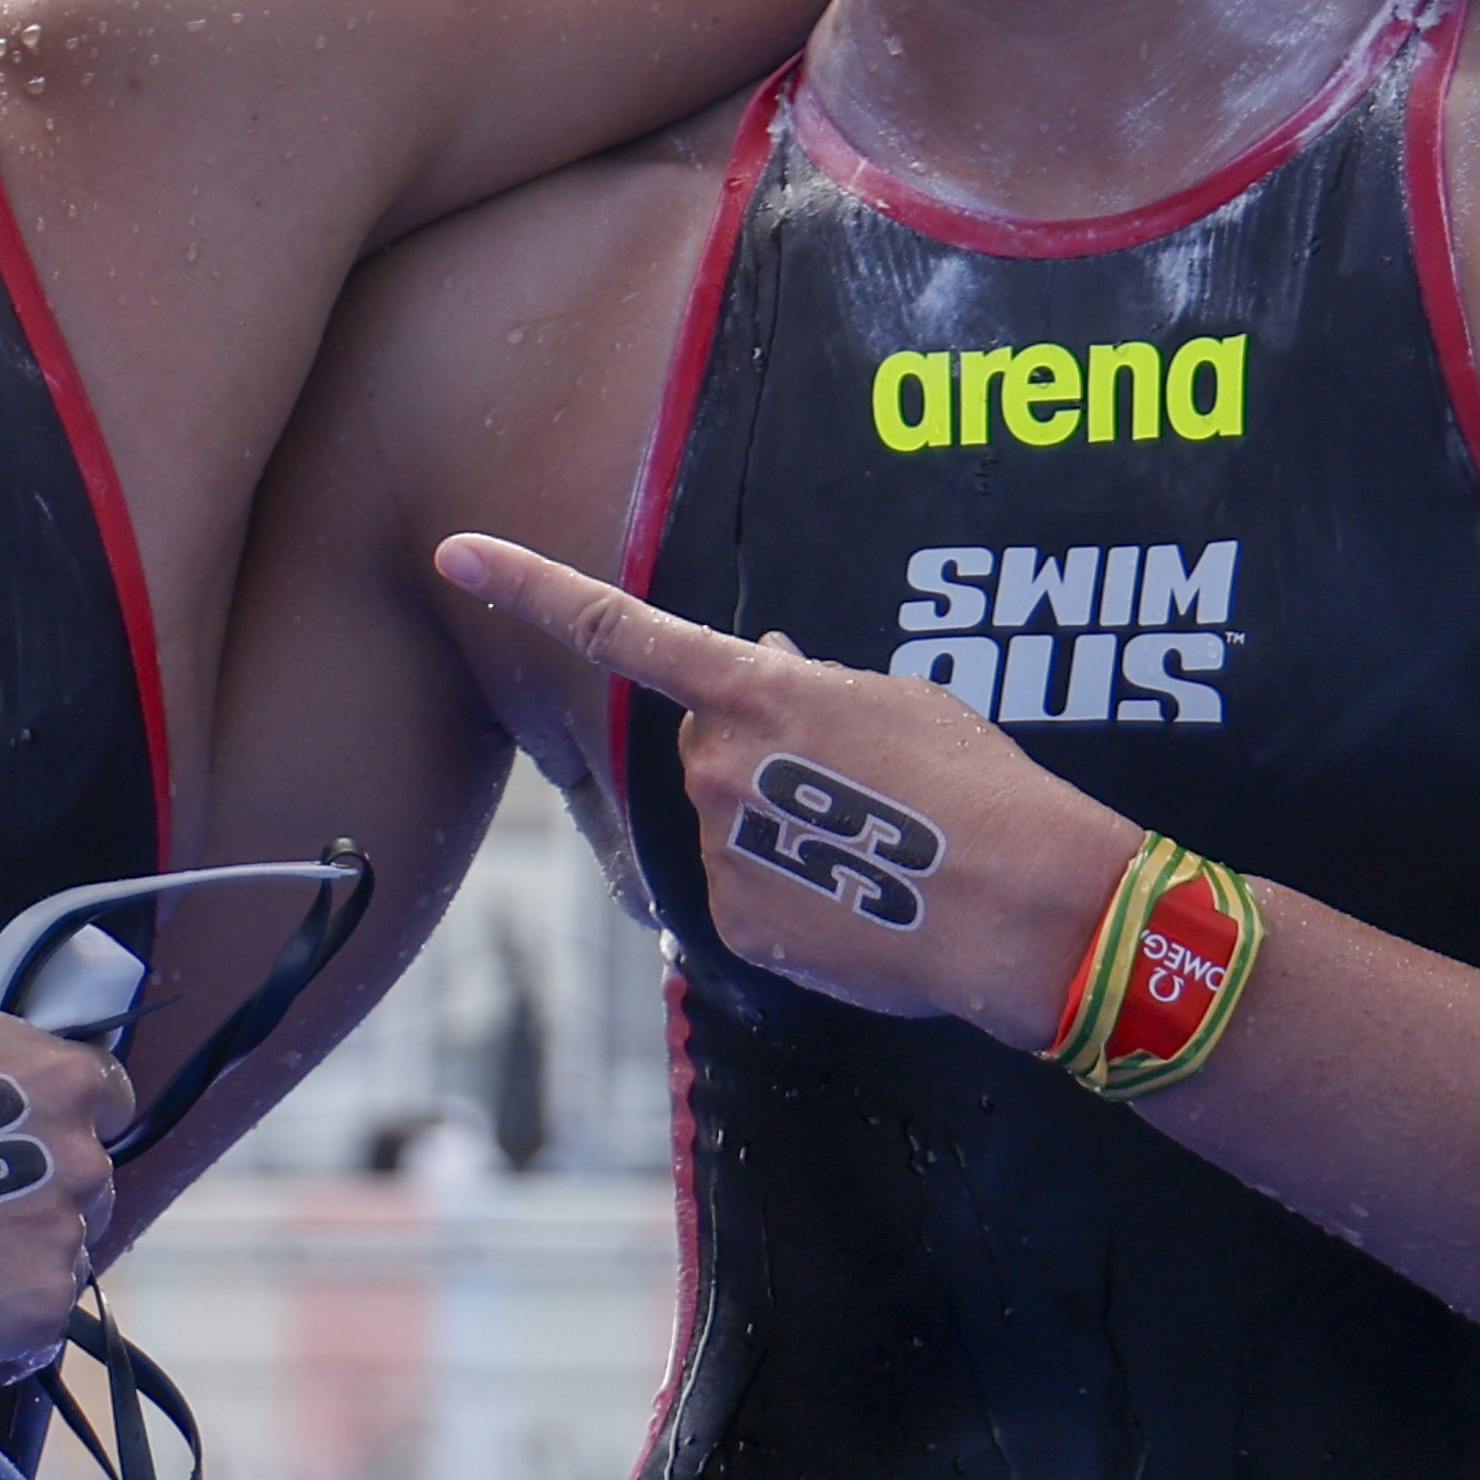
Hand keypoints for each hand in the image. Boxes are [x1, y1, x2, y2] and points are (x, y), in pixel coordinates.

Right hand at [0, 968, 125, 1366]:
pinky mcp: (36, 1311)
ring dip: (23, 1251)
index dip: (62, 1115)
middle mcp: (80, 1156)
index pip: (106, 1096)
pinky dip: (4, 1317)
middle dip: (43, 1185)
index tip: (17, 1137)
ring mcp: (61, 1238)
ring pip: (67, 1247)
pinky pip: (41, 1316)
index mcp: (59, 1076)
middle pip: (90, 1176)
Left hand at [435, 535, 1134, 1049]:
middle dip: (754, 753)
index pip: (616, 625)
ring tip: (872, 849)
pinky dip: (791, 895)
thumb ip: (808, 682)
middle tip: (850, 783)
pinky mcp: (734, 927)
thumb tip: (761, 663)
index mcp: (754, 692)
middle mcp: (715, 766)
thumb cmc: (979, 789)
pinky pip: (744, 895)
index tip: (454, 552)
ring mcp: (717, 850)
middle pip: (702, 747)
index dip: (527, 584)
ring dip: (778, 828)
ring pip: (724, 824)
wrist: (1024, 912)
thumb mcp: (900, 702)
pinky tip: (860, 900)